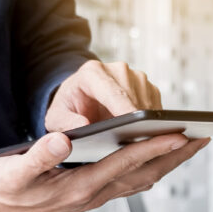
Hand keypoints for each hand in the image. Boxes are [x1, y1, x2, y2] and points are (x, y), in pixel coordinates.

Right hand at [0, 131, 208, 211]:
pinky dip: (150, 167)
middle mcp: (93, 195)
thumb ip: (38, 155)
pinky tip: (160, 156)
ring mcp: (95, 197)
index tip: (179, 134)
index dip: (153, 147)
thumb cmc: (2, 188)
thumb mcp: (13, 171)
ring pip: (142, 179)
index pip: (125, 164)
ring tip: (191, 144)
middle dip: (175, 157)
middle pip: (145, 174)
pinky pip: (131, 181)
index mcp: (79, 188)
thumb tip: (64, 139)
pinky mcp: (93, 194)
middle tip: (203, 138)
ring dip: (168, 163)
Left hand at [45, 60, 162, 131]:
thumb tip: (83, 126)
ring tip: (135, 140)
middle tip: (135, 142)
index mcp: (91, 73)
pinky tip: (141, 134)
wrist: (80, 100)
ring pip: (148, 101)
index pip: (111, 90)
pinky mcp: (148, 87)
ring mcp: (135, 77)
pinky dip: (151, 121)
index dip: (123, 107)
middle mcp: (117, 69)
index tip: (132, 123)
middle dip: (136, 119)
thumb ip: (64, 123)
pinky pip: (156, 106)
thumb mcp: (56, 119)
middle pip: (134, 95)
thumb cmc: (69, 109)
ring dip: (145, 122)